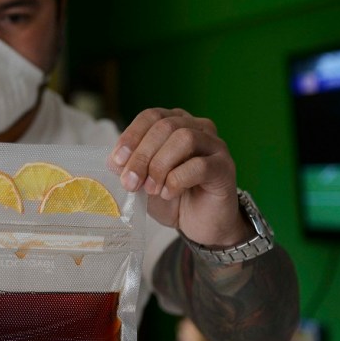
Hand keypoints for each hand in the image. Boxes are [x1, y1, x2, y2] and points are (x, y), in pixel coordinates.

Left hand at [108, 108, 247, 246]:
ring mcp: (215, 145)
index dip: (131, 136)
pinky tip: (168, 193)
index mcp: (175, 123)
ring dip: (160, 165)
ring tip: (151, 189)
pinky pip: (200, 165)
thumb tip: (114, 161)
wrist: (200, 224)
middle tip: (130, 182)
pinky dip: (177, 180)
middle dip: (142, 155)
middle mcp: (197, 128)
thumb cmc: (171, 198)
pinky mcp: (225, 167)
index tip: (117, 161)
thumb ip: (130, 167)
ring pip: (184, 138)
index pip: (151, 116)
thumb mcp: (143, 181)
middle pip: (165, 126)